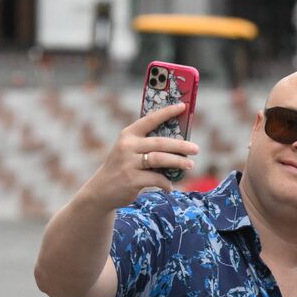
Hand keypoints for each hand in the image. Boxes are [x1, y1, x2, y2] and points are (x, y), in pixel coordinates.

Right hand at [83, 103, 198, 208]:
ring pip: (160, 159)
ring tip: (190, 165)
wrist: (101, 190)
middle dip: (181, 145)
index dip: (167, 112)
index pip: (150, 119)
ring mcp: (128, 163)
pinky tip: (170, 186)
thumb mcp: (129, 150)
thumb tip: (179, 143)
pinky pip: (156, 179)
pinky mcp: (131, 180)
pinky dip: (166, 183)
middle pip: (160, 142)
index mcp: (128, 134)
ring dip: (178, 162)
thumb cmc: (123, 167)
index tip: (183, 106)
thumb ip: (147, 144)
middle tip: (195, 149)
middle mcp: (127, 146)